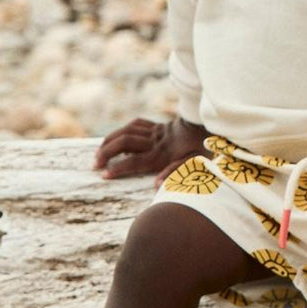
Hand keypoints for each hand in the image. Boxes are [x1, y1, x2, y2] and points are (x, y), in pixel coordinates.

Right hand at [94, 117, 209, 187]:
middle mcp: (155, 142)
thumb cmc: (205, 149)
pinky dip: (124, 129)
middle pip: (124, 143)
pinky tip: (117, 136)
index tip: (104, 175)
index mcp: (163, 154)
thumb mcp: (197, 165)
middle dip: (107, 152)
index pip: (134, 161)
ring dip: (110, 140)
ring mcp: (155, 132)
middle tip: (95, 164)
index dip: (118, 168)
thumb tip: (156, 183)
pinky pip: (136, 124)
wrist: (211, 126)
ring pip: (126, 131)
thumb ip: (176, 173)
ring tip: (98, 152)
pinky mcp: (157, 126)